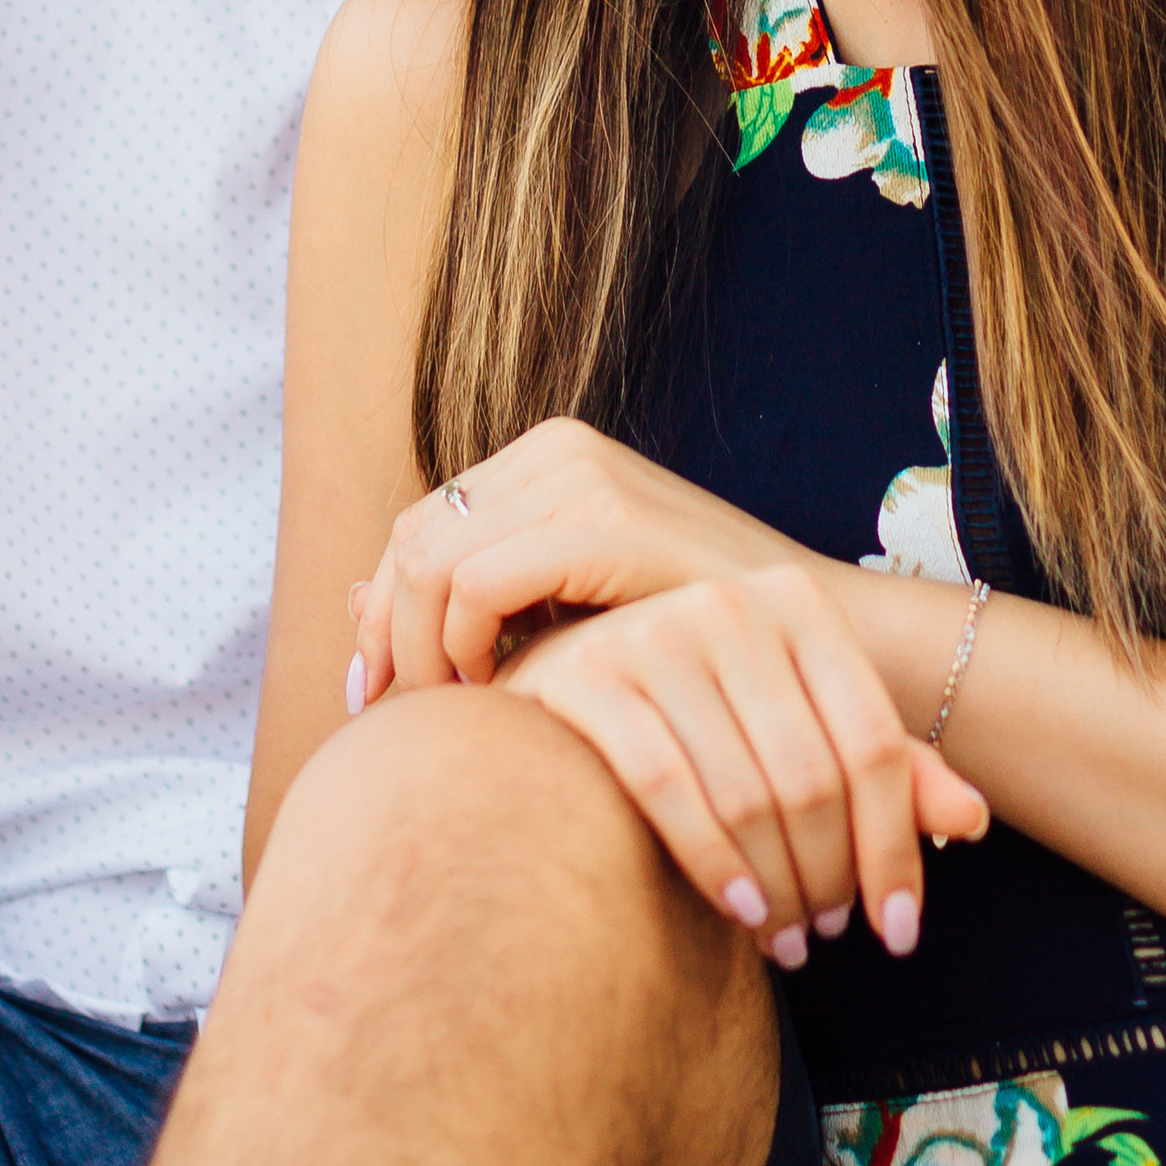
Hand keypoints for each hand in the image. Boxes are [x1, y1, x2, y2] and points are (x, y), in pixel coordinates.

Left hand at [353, 419, 792, 704]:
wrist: (814, 643)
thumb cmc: (686, 644)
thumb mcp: (567, 613)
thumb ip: (478, 603)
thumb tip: (351, 601)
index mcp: (546, 459)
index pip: (419, 526)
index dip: (382, 611)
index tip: (374, 697)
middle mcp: (556, 449)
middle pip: (412, 536)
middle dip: (387, 632)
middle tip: (390, 716)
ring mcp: (581, 475)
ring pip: (432, 560)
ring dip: (421, 647)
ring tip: (452, 713)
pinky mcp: (604, 519)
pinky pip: (478, 582)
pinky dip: (464, 645)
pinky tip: (494, 693)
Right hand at [491, 564, 987, 965]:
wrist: (555, 694)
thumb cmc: (696, 723)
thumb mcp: (797, 732)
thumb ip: (884, 771)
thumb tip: (977, 821)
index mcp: (794, 602)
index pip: (871, 742)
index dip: (895, 846)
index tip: (900, 931)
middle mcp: (729, 602)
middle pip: (813, 776)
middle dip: (828, 876)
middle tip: (824, 936)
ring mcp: (654, 632)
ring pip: (747, 792)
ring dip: (777, 888)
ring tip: (786, 939)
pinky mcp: (586, 674)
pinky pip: (666, 789)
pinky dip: (712, 865)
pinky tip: (737, 914)